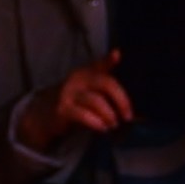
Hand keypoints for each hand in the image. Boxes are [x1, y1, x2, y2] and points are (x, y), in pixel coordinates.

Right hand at [18, 52, 134, 152]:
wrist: (45, 114)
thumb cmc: (76, 104)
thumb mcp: (92, 94)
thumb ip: (111, 97)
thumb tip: (139, 114)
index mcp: (87, 73)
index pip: (100, 65)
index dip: (109, 60)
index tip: (117, 55)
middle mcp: (78, 79)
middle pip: (105, 83)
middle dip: (121, 100)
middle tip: (128, 116)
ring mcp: (69, 93)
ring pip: (96, 101)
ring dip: (109, 115)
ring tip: (113, 124)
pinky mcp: (63, 109)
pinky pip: (82, 114)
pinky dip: (95, 122)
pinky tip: (102, 128)